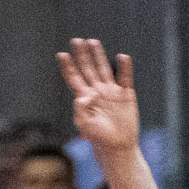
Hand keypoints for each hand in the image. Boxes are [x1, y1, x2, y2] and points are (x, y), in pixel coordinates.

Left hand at [57, 37, 139, 157]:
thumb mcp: (85, 126)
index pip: (74, 78)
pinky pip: (125, 77)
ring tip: (93, 41)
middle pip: (88, 69)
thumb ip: (81, 110)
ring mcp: (112, 92)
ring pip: (104, 69)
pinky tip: (123, 57)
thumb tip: (82, 94)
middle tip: (76, 40)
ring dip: (99, 55)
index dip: (68, 66)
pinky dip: (125, 67)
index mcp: (85, 98)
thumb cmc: (99, 139)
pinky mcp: (126, 95)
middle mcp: (97, 91)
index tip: (62, 54)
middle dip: (82, 55)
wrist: (118, 148)